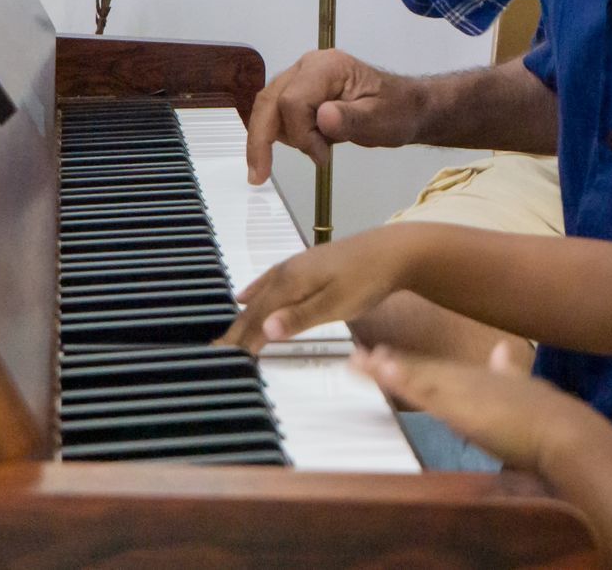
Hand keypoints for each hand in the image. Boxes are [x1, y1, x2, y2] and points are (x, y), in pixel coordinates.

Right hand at [219, 229, 409, 352]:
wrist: (396, 250)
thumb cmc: (369, 278)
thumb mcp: (337, 304)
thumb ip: (300, 318)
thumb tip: (264, 330)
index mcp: (291, 283)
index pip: (257, 317)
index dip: (239, 340)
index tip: (222, 360)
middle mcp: (287, 272)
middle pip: (255, 306)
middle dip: (235, 330)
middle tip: (215, 352)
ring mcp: (297, 265)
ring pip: (261, 295)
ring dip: (243, 315)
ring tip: (226, 333)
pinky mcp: (308, 264)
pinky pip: (270, 281)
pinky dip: (255, 292)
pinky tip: (246, 295)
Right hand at [245, 49, 423, 183]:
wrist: (405, 108)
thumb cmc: (397, 112)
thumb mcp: (380, 120)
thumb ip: (351, 119)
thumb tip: (322, 117)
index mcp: (327, 67)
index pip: (293, 101)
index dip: (300, 134)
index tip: (322, 156)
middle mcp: (308, 66)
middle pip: (269, 101)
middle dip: (260, 139)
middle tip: (258, 176)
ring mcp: (301, 77)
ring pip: (267, 107)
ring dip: (274, 138)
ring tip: (315, 152)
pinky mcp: (298, 91)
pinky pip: (276, 112)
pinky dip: (282, 134)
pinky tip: (306, 145)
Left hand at [354, 340, 589, 473]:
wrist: (563, 430)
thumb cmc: (549, 418)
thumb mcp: (524, 387)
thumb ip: (509, 370)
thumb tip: (501, 350)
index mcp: (479, 377)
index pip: (436, 369)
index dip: (408, 364)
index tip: (383, 356)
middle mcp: (467, 379)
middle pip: (420, 370)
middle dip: (387, 364)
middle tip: (356, 356)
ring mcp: (463, 390)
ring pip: (416, 376)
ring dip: (385, 369)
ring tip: (356, 361)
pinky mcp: (462, 408)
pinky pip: (424, 392)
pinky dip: (401, 379)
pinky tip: (381, 370)